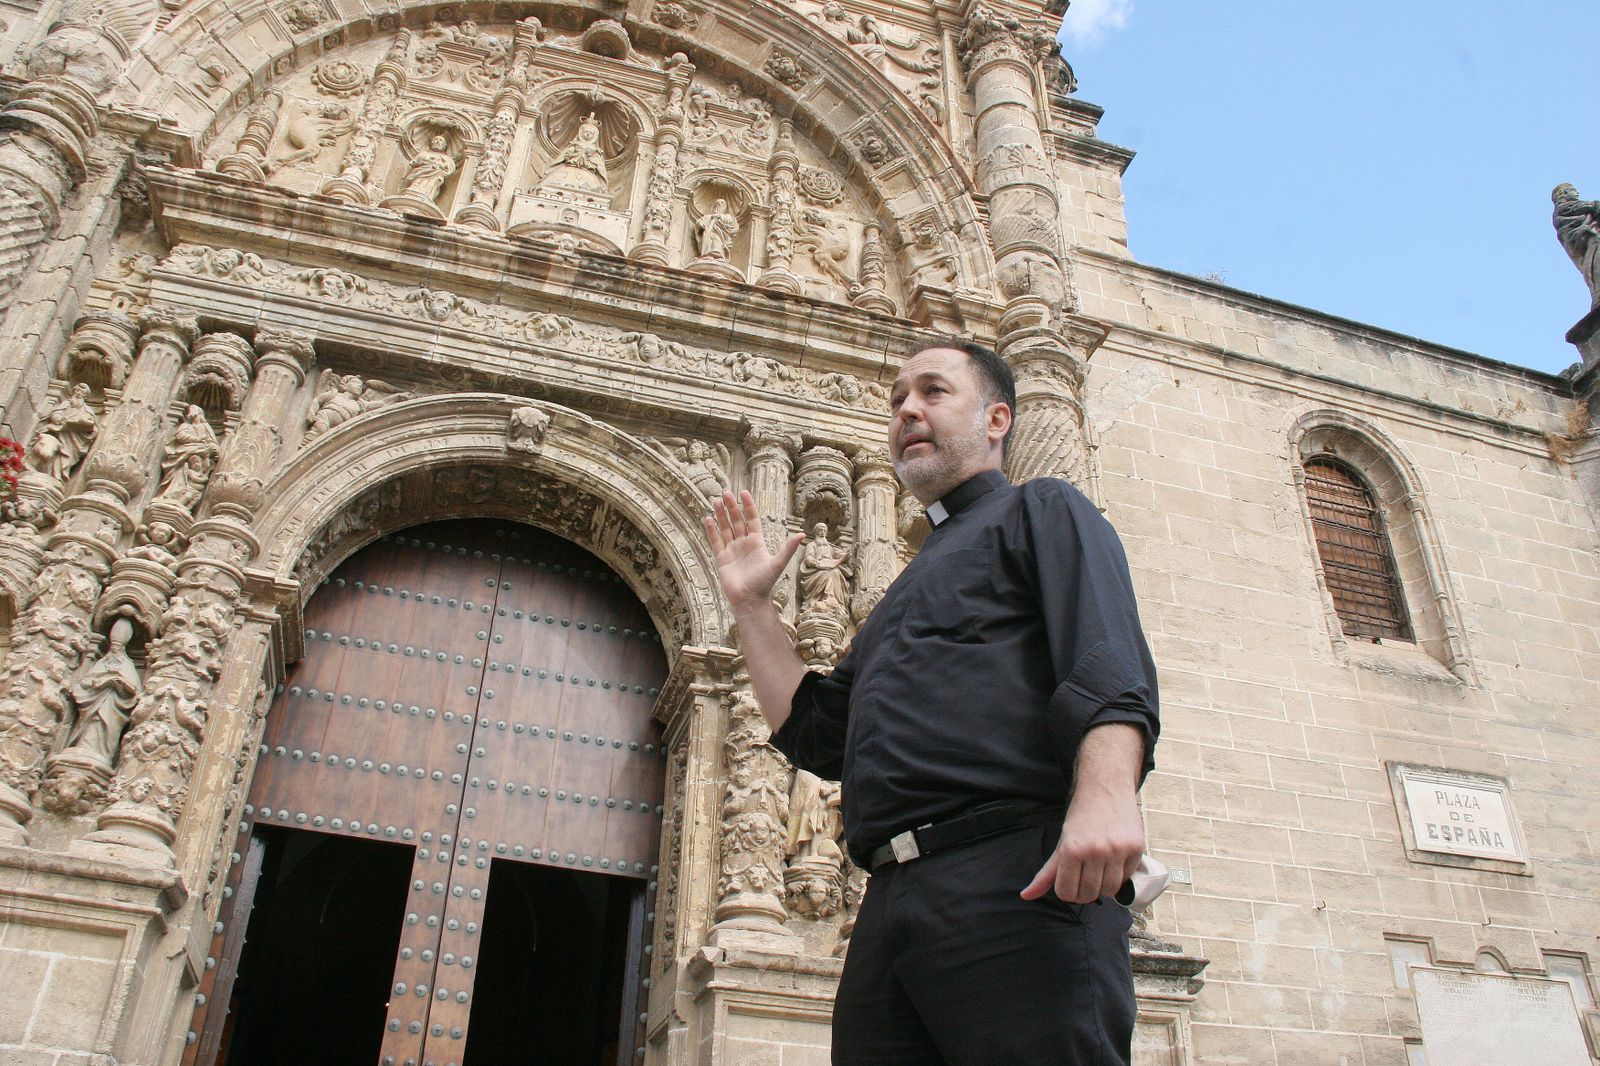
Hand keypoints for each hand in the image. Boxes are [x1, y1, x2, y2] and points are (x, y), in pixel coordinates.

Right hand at [704, 490, 804, 610]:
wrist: (749, 600)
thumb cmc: (765, 584)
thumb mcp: (778, 563)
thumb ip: (788, 548)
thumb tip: (802, 534)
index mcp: (757, 542)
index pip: (752, 519)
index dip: (748, 506)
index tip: (743, 492)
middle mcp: (744, 544)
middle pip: (737, 521)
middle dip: (731, 507)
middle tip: (726, 492)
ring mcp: (731, 550)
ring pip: (725, 528)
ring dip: (720, 515)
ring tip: (715, 501)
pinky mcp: (721, 559)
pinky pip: (715, 541)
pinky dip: (712, 530)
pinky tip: (708, 518)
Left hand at [1020, 781, 1144, 904]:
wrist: (1106, 788)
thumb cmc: (1081, 816)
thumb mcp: (1061, 842)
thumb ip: (1046, 873)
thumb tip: (1026, 896)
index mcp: (1072, 849)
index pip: (1067, 893)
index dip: (1067, 892)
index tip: (1069, 883)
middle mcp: (1095, 851)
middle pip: (1089, 895)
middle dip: (1084, 891)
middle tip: (1084, 877)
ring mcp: (1118, 850)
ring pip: (1110, 890)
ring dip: (1103, 885)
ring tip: (1099, 869)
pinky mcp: (1136, 849)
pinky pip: (1127, 877)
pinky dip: (1120, 874)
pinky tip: (1114, 859)